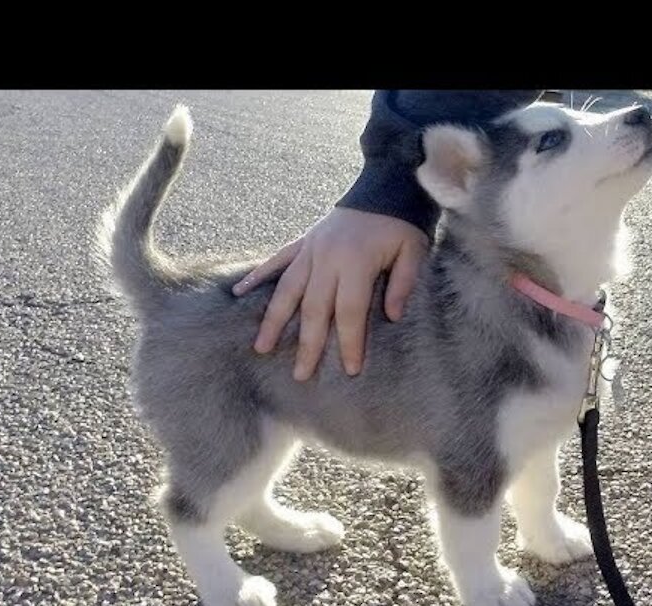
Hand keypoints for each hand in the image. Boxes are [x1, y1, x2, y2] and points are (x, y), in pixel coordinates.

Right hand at [233, 207, 427, 380]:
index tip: (349, 369)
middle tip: (300, 375)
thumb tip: (392, 316)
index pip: (349, 312)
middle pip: (314, 309)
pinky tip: (238, 292)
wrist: (386, 185)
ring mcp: (311, 249)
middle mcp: (327, 258)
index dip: (349, 342)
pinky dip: (257, 275)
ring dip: (273, 319)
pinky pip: (276, 260)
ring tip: (261, 347)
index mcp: (356, 263)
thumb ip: (403, 284)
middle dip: (308, 344)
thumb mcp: (413, 252)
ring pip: (287, 289)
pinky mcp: (303, 241)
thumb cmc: (402, 224)